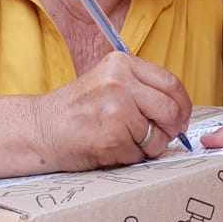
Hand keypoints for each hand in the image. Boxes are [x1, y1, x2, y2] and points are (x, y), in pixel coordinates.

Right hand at [36, 52, 191, 169]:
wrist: (40, 129)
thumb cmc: (76, 110)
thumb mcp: (108, 82)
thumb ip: (140, 88)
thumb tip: (179, 111)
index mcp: (121, 64)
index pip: (171, 83)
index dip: (182, 105)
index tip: (180, 118)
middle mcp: (119, 82)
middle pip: (171, 110)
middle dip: (171, 129)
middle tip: (161, 136)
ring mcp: (116, 109)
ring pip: (157, 136)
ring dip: (149, 147)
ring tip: (126, 142)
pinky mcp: (111, 137)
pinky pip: (140, 154)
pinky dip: (130, 157)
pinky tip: (111, 148)